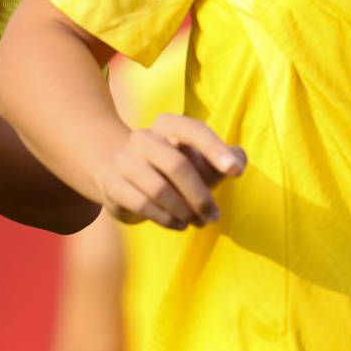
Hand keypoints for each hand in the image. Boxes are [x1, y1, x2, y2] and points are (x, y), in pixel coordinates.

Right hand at [97, 113, 243, 228]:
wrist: (119, 174)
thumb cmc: (170, 168)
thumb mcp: (199, 160)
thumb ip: (223, 158)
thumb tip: (238, 160)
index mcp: (167, 125)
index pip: (193, 130)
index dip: (216, 149)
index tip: (236, 172)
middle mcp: (143, 138)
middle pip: (177, 165)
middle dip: (200, 195)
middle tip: (214, 216)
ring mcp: (124, 160)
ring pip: (158, 189)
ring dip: (183, 211)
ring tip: (197, 223)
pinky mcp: (112, 183)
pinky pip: (142, 204)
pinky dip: (165, 219)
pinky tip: (178, 224)